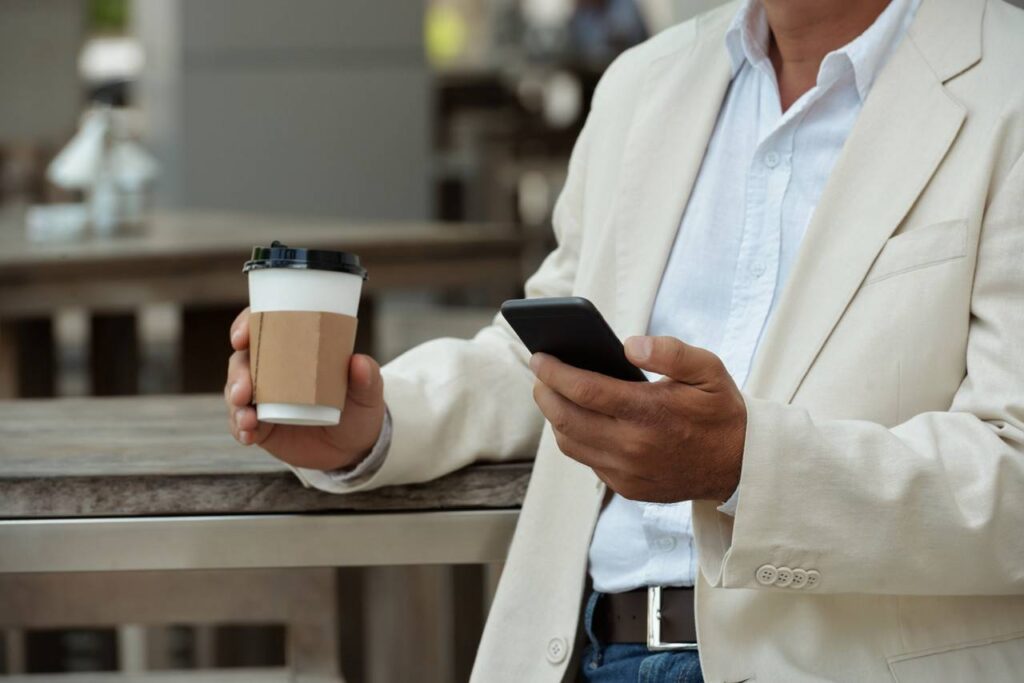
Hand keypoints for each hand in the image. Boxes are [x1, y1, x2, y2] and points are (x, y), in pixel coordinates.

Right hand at [225, 307, 385, 470]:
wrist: (354, 446)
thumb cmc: (358, 406)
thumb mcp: (367, 392)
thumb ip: (367, 377)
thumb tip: (358, 362)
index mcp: (294, 348)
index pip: (263, 327)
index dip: (246, 325)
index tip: (241, 336)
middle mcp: (271, 370)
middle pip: (242, 362)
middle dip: (238, 374)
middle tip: (244, 390)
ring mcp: (263, 399)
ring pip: (236, 394)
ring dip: (236, 405)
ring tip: (247, 418)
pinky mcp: (260, 426)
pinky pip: (241, 425)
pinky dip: (240, 429)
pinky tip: (248, 435)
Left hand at [530, 336, 745, 502]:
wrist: (740, 466)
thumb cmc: (720, 411)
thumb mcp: (708, 370)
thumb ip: (671, 352)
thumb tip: (629, 345)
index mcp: (650, 413)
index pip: (584, 390)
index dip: (554, 372)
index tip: (538, 356)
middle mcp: (633, 447)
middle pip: (566, 419)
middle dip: (544, 392)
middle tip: (539, 373)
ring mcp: (627, 472)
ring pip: (570, 443)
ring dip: (554, 417)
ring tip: (553, 393)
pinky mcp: (627, 488)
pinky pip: (587, 461)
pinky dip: (575, 437)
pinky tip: (578, 418)